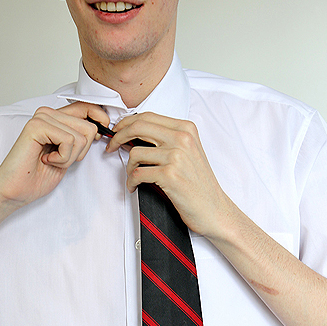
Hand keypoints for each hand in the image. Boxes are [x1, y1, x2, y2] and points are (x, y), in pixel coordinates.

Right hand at [0, 102, 109, 208]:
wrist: (14, 191)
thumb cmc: (37, 175)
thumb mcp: (68, 154)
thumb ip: (80, 137)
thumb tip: (101, 127)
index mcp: (56, 117)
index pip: (89, 107)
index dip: (100, 121)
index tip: (100, 137)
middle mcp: (48, 113)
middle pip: (90, 127)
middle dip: (81, 152)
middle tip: (60, 159)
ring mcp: (41, 118)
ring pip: (82, 135)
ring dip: (70, 157)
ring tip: (50, 160)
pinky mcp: (37, 126)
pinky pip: (69, 141)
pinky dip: (62, 158)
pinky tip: (45, 159)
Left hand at [106, 112, 234, 238]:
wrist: (214, 209)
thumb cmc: (200, 183)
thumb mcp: (188, 151)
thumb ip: (166, 138)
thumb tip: (134, 133)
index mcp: (186, 128)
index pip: (147, 116)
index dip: (127, 123)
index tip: (117, 131)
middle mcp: (182, 138)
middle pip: (137, 127)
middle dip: (118, 136)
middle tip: (112, 146)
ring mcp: (176, 156)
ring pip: (135, 152)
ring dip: (128, 167)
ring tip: (133, 176)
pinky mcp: (170, 175)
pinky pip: (138, 173)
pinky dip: (131, 181)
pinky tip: (134, 186)